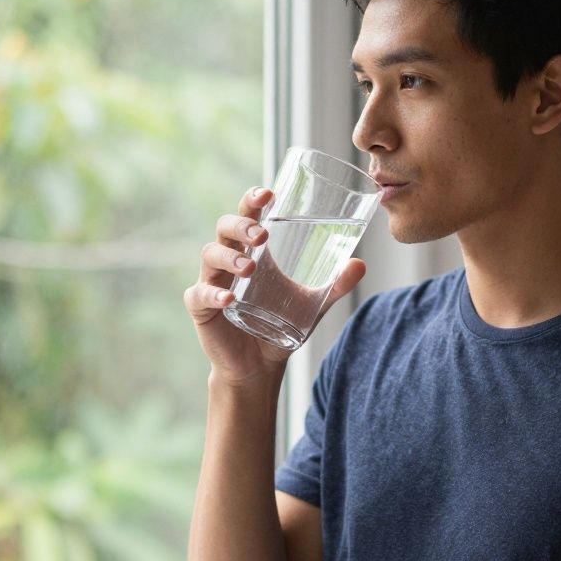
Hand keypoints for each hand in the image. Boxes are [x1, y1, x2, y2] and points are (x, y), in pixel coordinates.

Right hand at [184, 186, 365, 384]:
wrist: (259, 365)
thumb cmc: (280, 326)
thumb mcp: (312, 305)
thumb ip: (334, 286)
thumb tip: (361, 264)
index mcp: (252, 251)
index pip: (248, 215)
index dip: (252, 201)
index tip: (267, 194)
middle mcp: (228, 260)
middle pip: (224, 228)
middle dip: (241, 226)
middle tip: (261, 235)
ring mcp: (212, 281)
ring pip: (210, 255)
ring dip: (229, 257)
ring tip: (249, 267)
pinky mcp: (201, 307)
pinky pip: (200, 294)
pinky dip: (213, 293)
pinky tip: (229, 298)